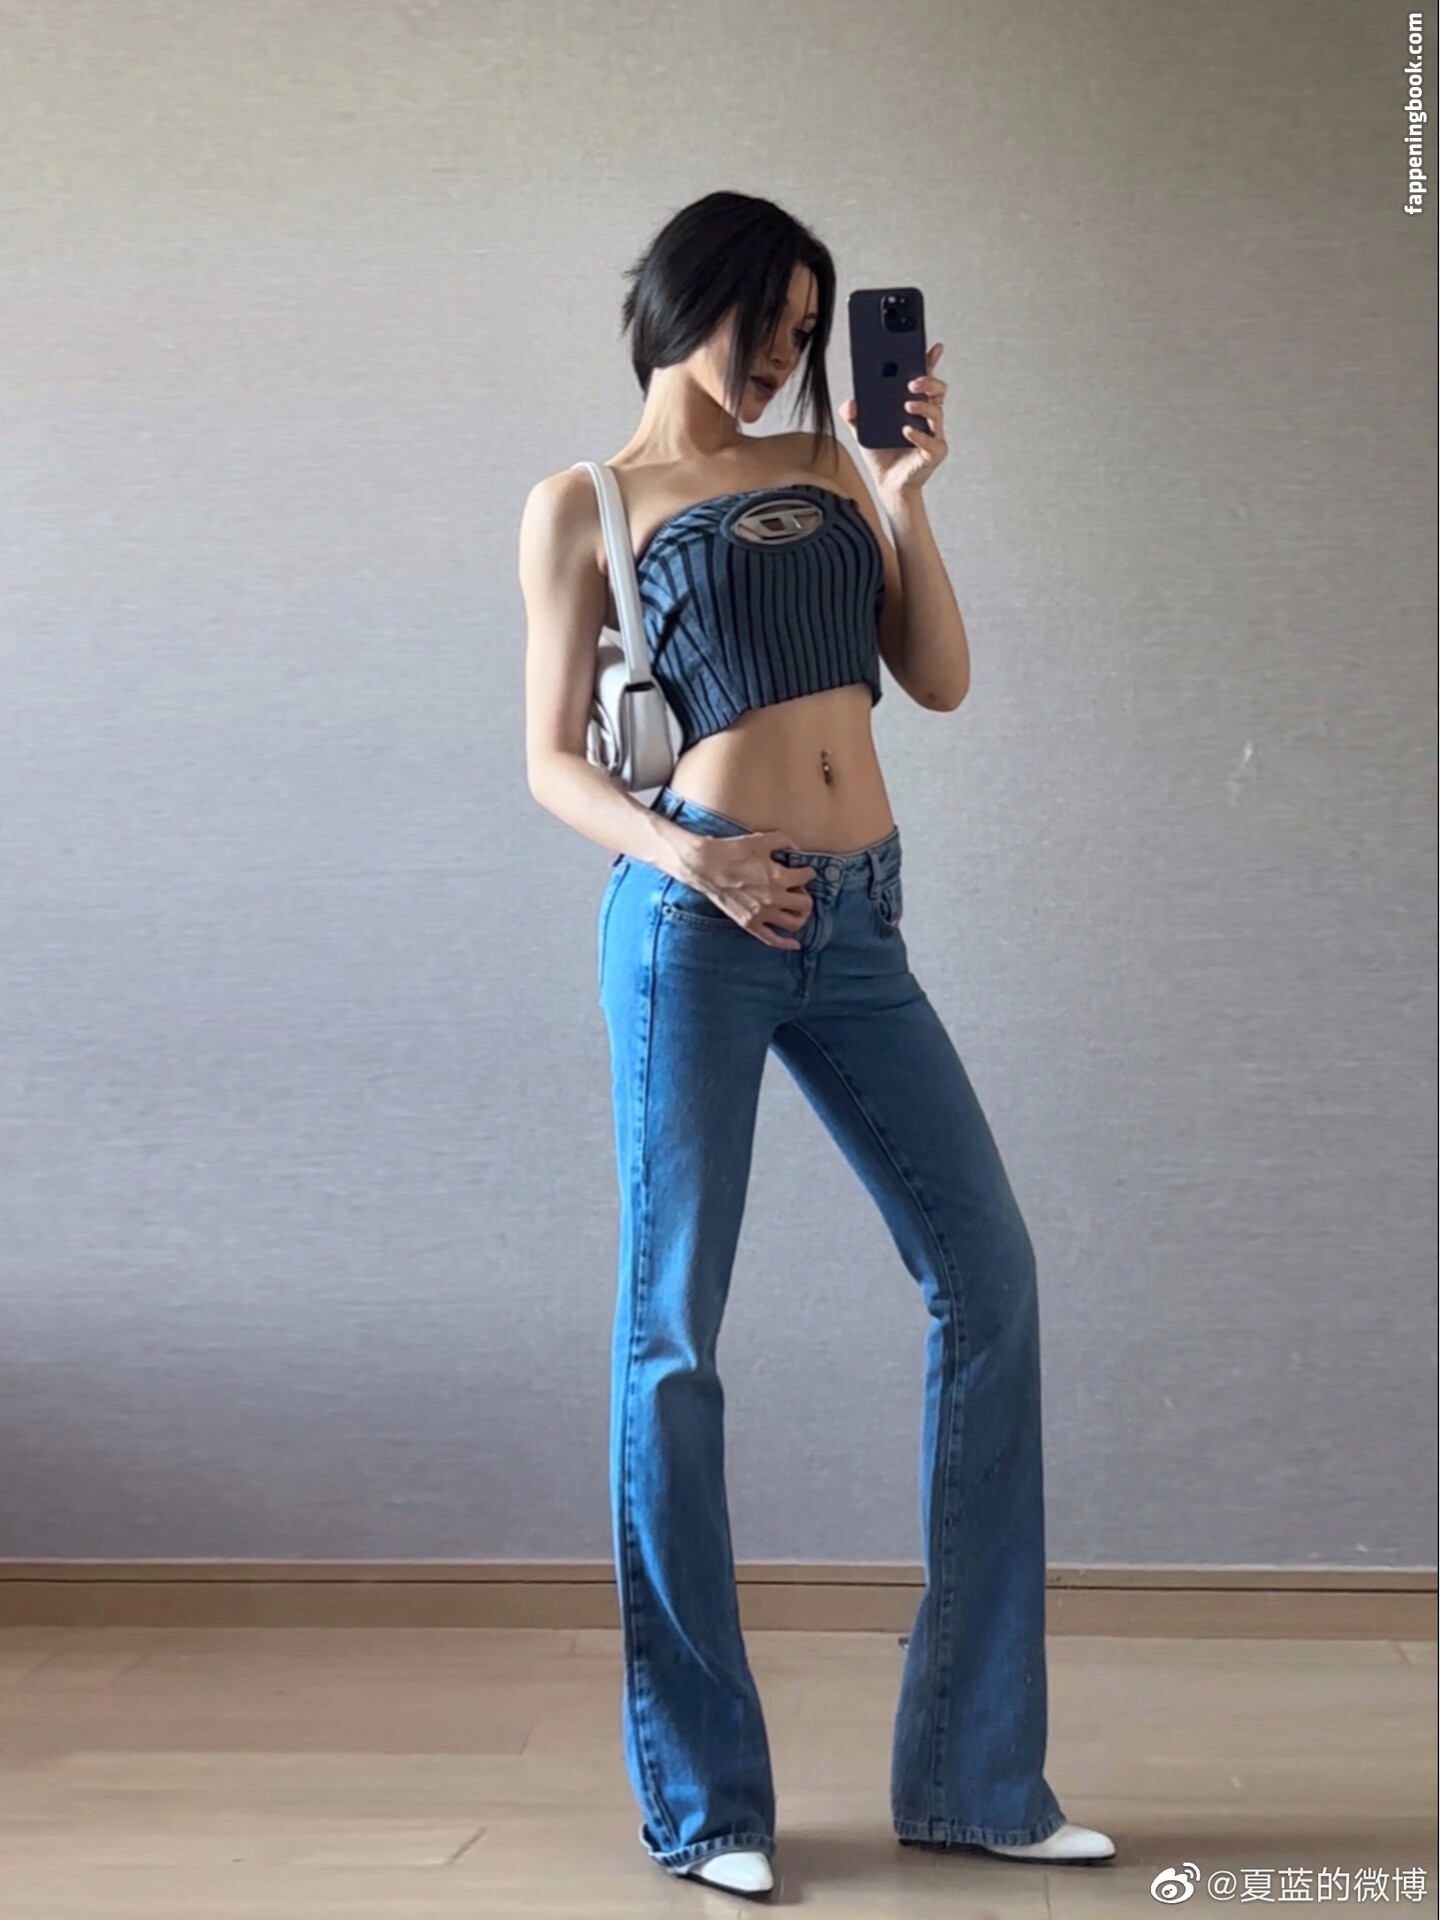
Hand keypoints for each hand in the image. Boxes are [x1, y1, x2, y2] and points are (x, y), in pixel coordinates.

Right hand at [679, 832, 815, 949]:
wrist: (706, 866)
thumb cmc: (733, 851)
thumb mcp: (761, 840)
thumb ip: (783, 841)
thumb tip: (796, 848)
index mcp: (779, 877)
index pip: (807, 877)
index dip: (808, 872)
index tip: (805, 871)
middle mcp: (774, 899)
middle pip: (805, 904)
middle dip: (805, 895)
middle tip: (798, 889)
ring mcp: (762, 914)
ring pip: (794, 923)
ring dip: (800, 916)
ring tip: (797, 910)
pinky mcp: (749, 924)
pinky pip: (772, 939)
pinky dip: (786, 944)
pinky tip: (795, 945)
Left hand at [839, 341, 947, 507]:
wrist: (887, 483)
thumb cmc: (881, 453)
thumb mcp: (862, 430)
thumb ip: (854, 415)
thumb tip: (849, 403)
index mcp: (913, 405)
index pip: (924, 379)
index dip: (929, 362)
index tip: (931, 347)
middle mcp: (927, 416)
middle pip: (937, 389)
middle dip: (928, 380)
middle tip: (912, 382)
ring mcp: (933, 434)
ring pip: (937, 412)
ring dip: (923, 405)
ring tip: (907, 405)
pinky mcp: (933, 453)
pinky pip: (932, 442)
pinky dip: (919, 435)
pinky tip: (906, 431)